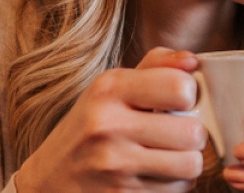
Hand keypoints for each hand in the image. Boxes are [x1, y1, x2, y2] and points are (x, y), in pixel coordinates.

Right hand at [15, 48, 205, 192]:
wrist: (50, 177)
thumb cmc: (90, 125)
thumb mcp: (112, 87)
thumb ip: (156, 66)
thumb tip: (193, 62)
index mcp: (109, 89)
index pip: (181, 87)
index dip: (189, 95)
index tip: (177, 101)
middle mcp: (109, 125)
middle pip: (193, 132)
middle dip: (193, 133)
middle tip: (177, 132)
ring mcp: (114, 165)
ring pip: (191, 165)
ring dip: (187, 161)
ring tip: (169, 154)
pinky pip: (179, 189)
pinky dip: (175, 183)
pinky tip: (155, 173)